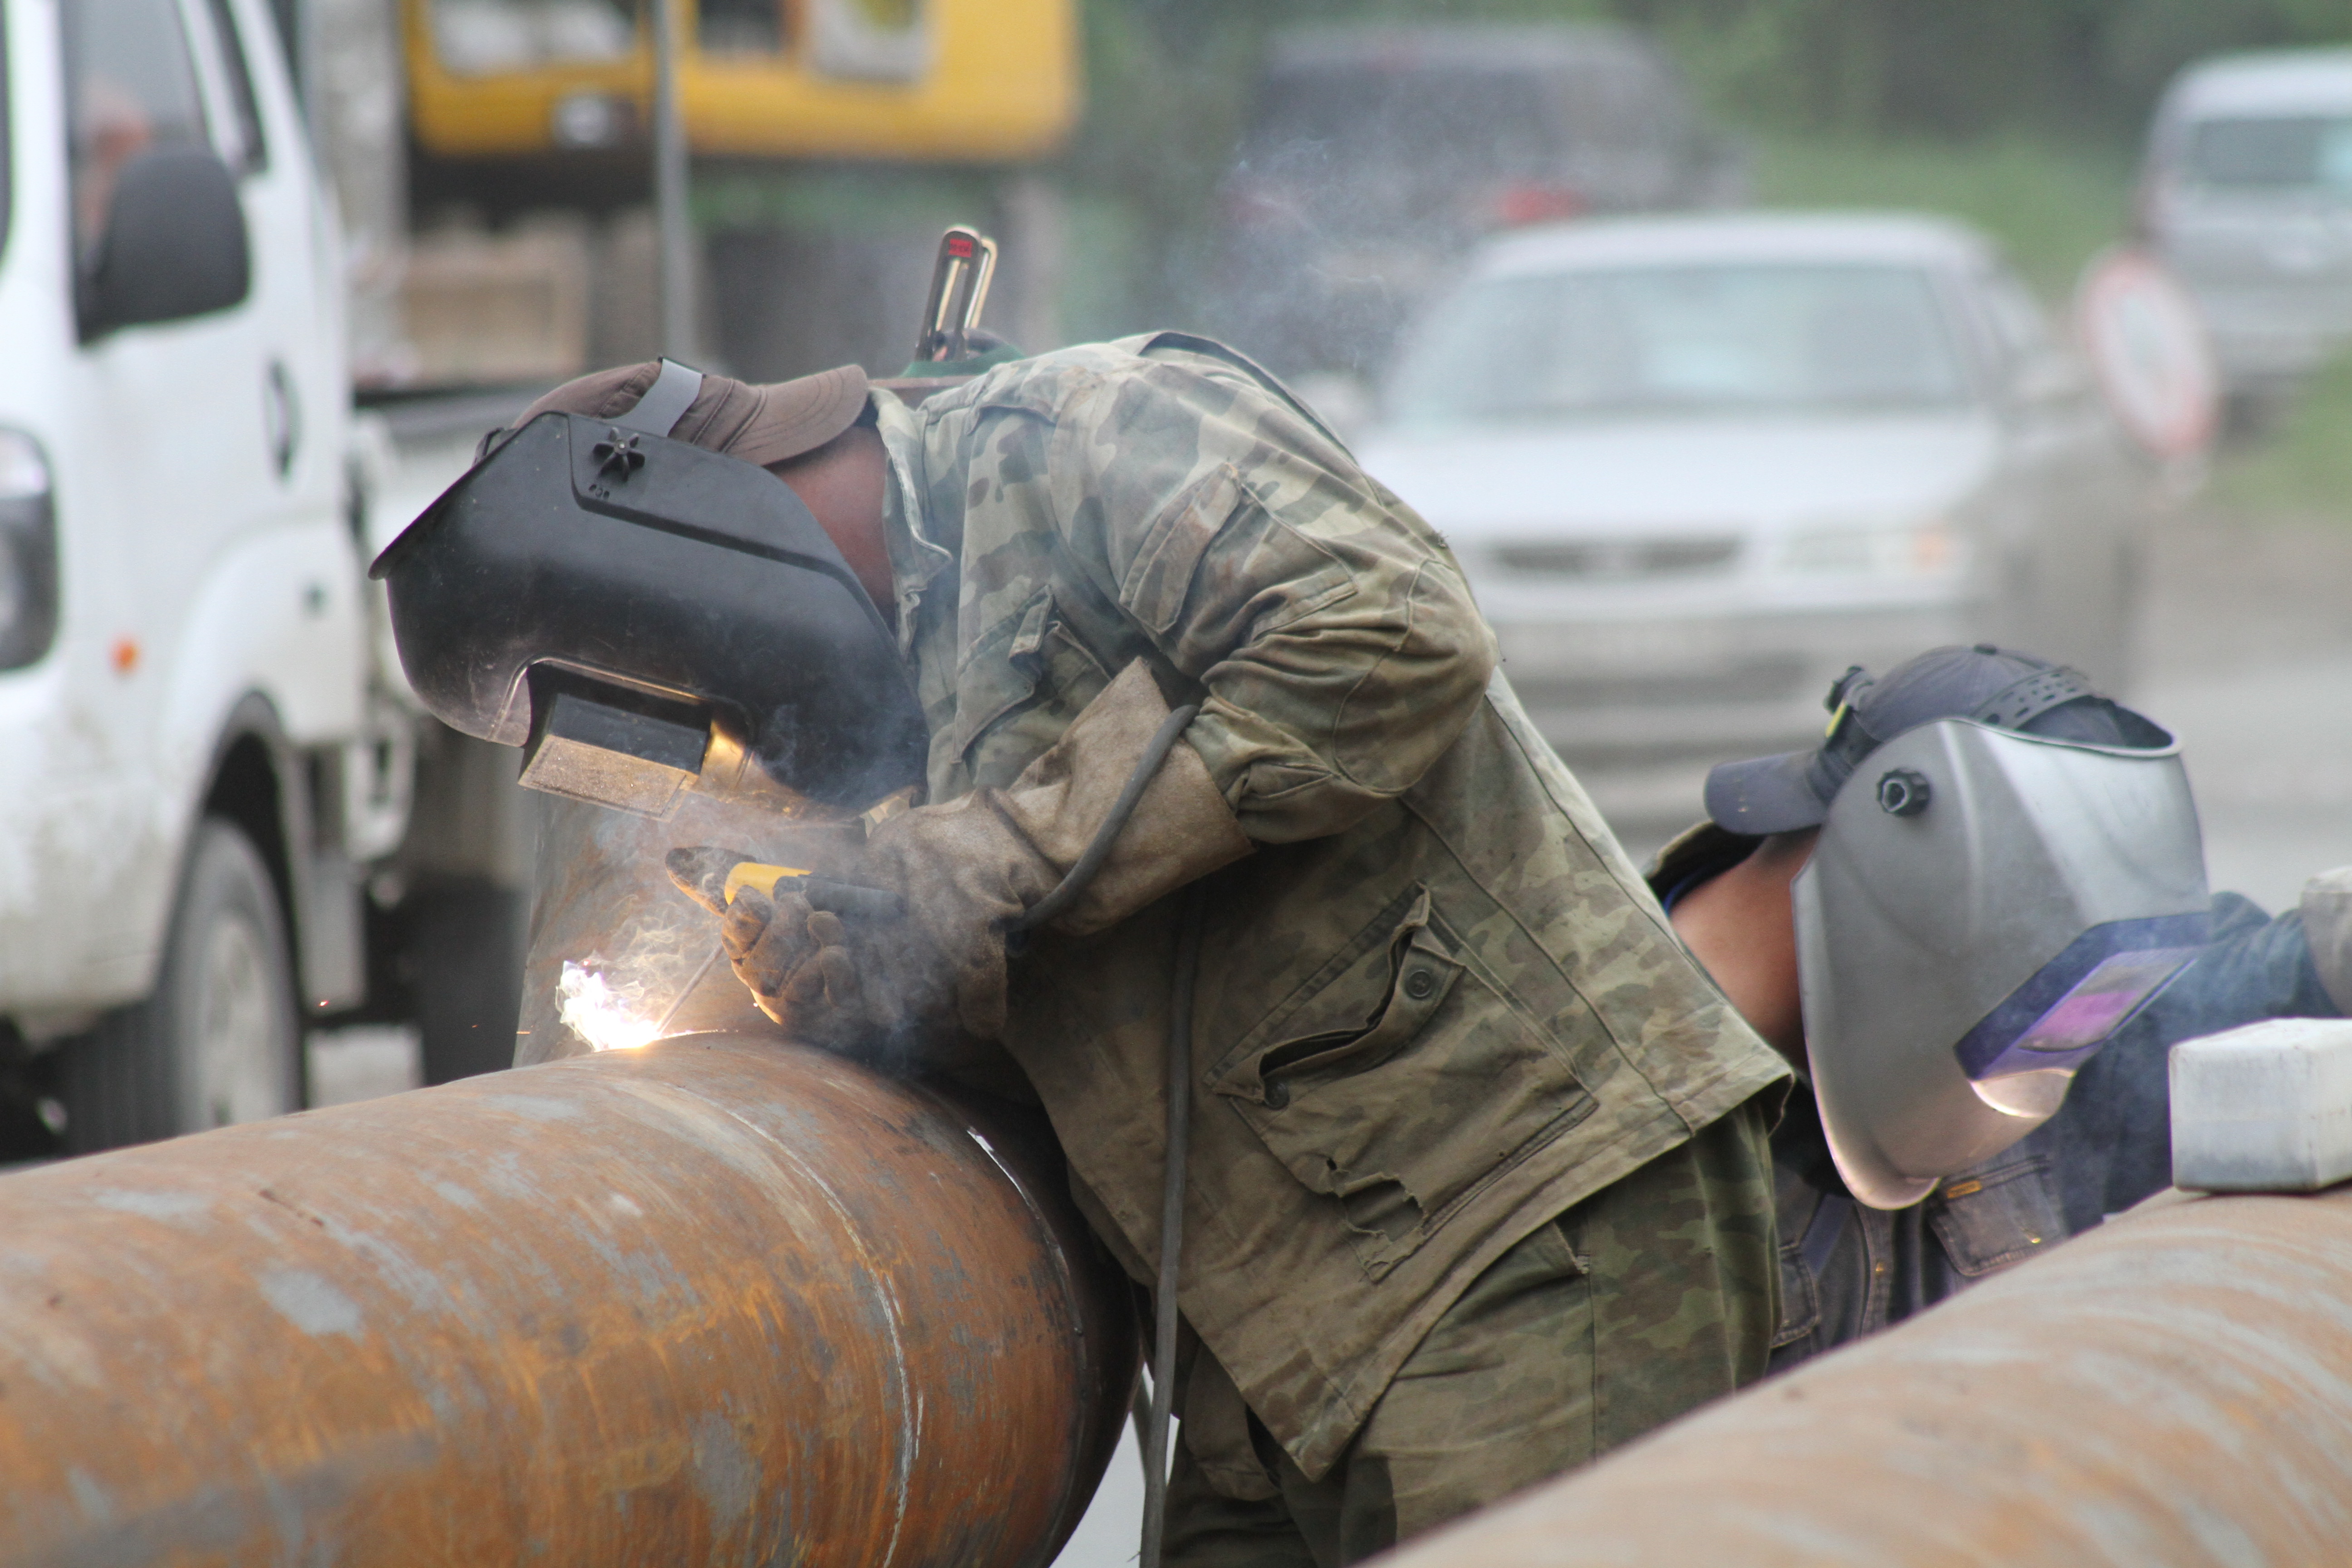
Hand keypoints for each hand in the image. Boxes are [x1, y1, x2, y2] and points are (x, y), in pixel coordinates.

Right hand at [666, 846, 876, 1047]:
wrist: (892, 933)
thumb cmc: (824, 911)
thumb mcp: (784, 883)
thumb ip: (730, 874)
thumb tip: (673, 858)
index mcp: (750, 948)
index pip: (734, 935)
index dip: (742, 918)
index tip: (757, 896)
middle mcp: (769, 981)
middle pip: (758, 963)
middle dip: (779, 926)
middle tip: (800, 900)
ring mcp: (801, 1003)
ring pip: (787, 984)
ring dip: (804, 946)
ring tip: (823, 919)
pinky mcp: (838, 1015)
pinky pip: (829, 1000)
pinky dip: (832, 973)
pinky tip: (836, 952)